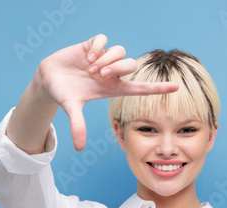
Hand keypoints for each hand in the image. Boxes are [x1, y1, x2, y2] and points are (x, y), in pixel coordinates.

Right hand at [37, 34, 179, 150]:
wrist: (49, 78)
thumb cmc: (64, 94)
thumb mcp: (71, 109)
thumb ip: (78, 126)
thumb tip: (79, 149)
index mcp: (112, 88)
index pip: (140, 88)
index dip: (158, 88)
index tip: (177, 88)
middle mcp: (111, 73)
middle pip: (130, 65)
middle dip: (117, 67)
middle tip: (99, 73)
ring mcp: (103, 58)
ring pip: (119, 51)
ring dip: (107, 58)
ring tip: (90, 67)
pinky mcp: (93, 46)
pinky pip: (103, 40)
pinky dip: (97, 47)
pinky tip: (86, 56)